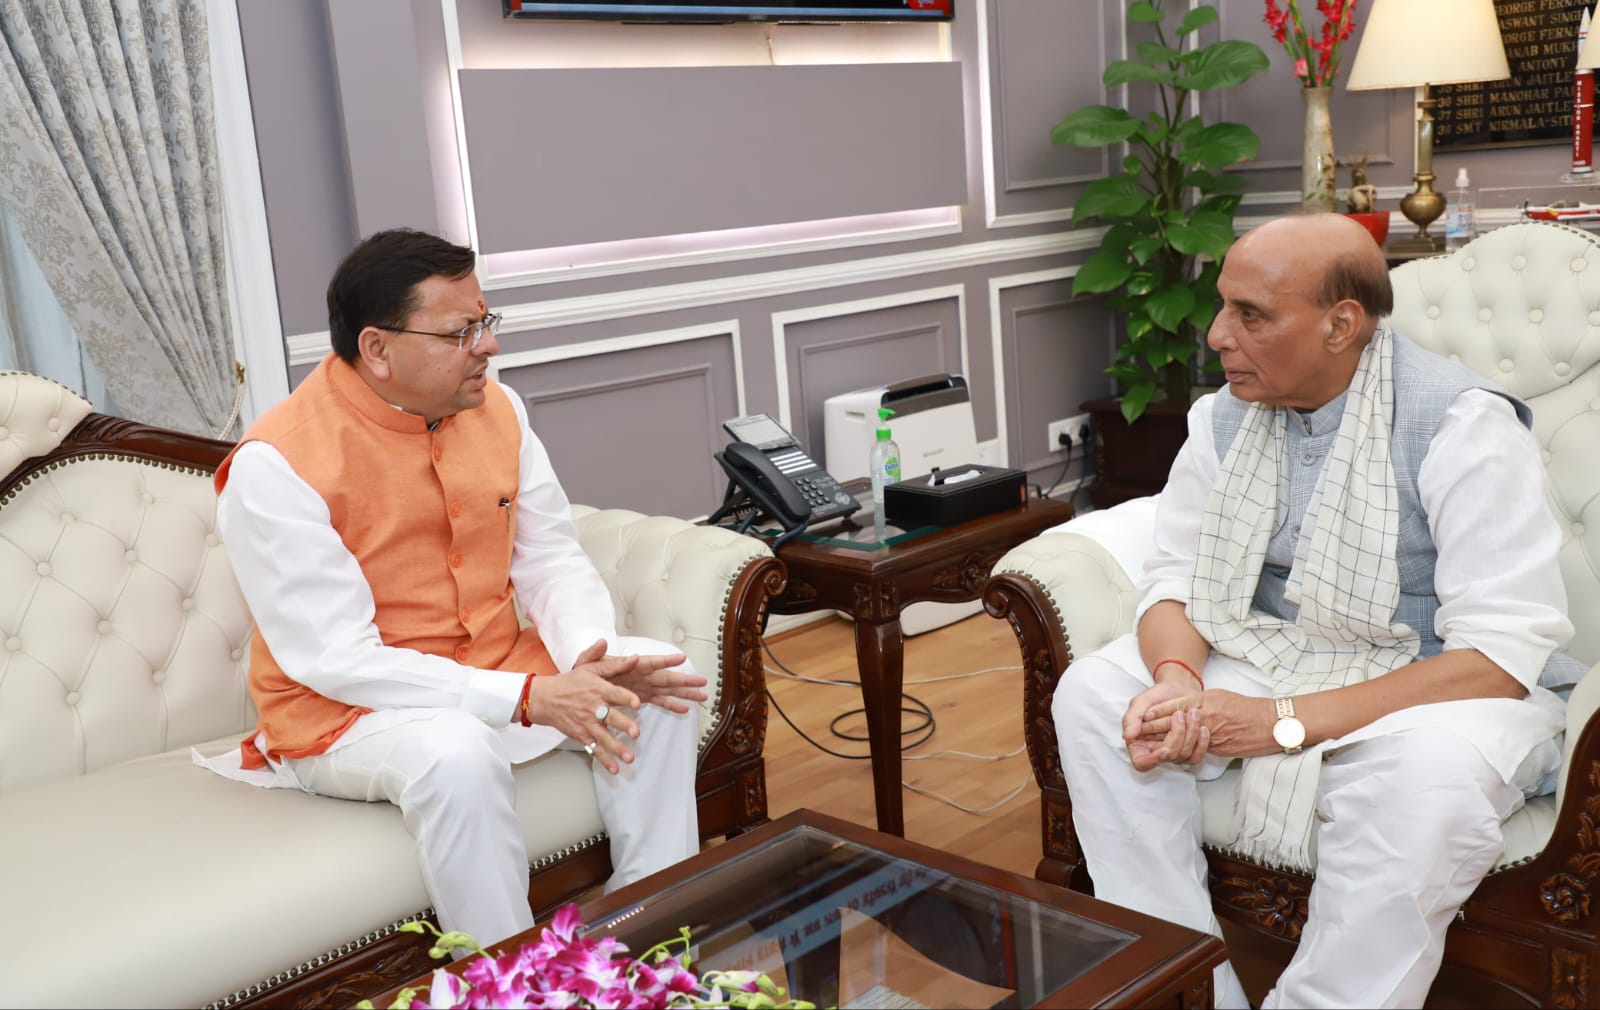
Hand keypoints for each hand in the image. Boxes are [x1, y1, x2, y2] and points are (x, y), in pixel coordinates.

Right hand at [524, 641, 645, 774]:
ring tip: (630, 757)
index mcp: (597, 689)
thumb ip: (613, 664)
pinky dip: (604, 760)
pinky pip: (594, 749)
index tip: (637, 703)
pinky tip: (615, 768)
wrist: (545, 698)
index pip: (614, 693)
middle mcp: (593, 707)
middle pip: (610, 717)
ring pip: (604, 737)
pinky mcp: (582, 735)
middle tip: (636, 732)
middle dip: (624, 725)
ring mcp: (587, 723)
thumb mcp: (590, 667)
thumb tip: (634, 657)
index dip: (626, 697)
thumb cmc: (571, 682)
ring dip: (617, 748)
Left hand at [594, 642, 708, 714]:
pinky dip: (672, 706)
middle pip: (667, 678)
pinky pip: (660, 702)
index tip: (682, 658)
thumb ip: (592, 653)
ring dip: (685, 693)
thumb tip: (602, 642)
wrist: (581, 690)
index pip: (651, 662)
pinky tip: (685, 709)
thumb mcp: (585, 663)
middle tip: (703, 681)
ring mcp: (644, 687)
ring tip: (702, 696)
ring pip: (668, 691)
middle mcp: (641, 676)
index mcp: (630, 665)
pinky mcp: (642, 698)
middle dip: (685, 680)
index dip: (666, 660)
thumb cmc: (584, 675)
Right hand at [1122, 679, 1204, 771]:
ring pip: (1183, 756)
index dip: (1153, 760)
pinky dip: (1201, 743)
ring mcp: (1172, 752)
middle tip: (1179, 715)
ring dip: (1191, 734)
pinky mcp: (1188, 750)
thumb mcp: (1140, 703)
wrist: (1177, 689)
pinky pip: (1196, 757)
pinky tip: (1202, 729)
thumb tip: (1128, 736)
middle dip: (1177, 736)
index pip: (1142, 763)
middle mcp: (1155, 751)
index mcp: (1138, 743)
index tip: (1165, 749)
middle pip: (1167, 757)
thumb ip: (1131, 718)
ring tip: (1192, 713)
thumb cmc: (1157, 696)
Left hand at [1141, 689, 1279, 759]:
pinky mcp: (1217, 747)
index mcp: (1206, 700)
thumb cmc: (1246, 707)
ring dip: (1165, 739)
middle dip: (1155, 726)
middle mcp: (1206, 715)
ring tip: (1151, 741)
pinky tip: (1173, 750)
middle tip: (1139, 730)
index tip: (1144, 715)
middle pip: (1175, 721)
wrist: (1270, 723)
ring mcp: (1211, 732)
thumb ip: (1200, 700)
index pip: (1176, 705)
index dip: (1158, 711)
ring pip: (1182, 736)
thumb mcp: (1219, 696)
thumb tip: (1185, 707)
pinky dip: (1183, 748)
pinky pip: (1195, 748)